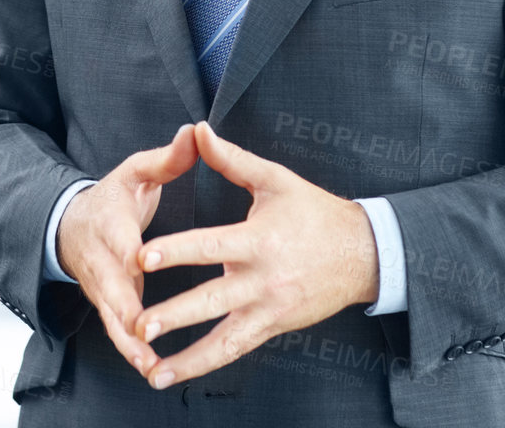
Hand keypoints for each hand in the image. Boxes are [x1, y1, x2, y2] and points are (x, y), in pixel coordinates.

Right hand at [56, 122, 198, 377]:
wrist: (70, 226)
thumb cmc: (112, 198)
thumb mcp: (135, 172)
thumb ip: (167, 158)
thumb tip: (195, 132)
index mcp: (111, 222)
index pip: (118, 237)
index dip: (127, 251)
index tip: (138, 261)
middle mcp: (102, 258)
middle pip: (110, 285)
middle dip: (126, 307)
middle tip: (143, 329)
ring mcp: (101, 286)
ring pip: (111, 317)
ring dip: (128, 341)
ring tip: (150, 364)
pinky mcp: (105, 305)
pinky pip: (116, 332)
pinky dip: (130, 351)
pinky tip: (151, 370)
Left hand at [132, 121, 379, 388]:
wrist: (364, 255)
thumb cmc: (314, 212)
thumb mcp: (275, 180)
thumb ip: (232, 159)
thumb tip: (198, 130)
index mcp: (258, 239)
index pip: (210, 246)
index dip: (177, 251)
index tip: (143, 257)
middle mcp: (262, 279)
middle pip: (212, 300)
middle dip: (175, 314)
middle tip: (140, 325)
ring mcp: (268, 308)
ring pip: (224, 338)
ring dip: (188, 357)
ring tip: (153, 369)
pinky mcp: (272, 326)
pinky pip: (236, 349)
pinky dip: (206, 363)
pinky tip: (176, 374)